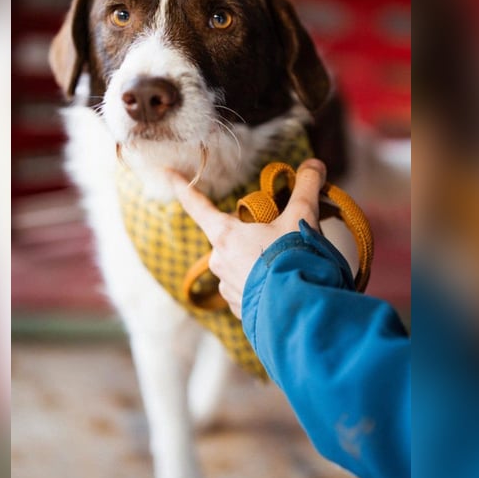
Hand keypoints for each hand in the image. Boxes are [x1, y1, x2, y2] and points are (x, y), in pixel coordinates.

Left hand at [168, 159, 326, 317]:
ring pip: (240, 262)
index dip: (182, 186)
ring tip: (288, 264)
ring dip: (259, 259)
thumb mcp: (301, 217)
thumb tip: (313, 164)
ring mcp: (227, 288)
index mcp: (226, 235)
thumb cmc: (295, 261)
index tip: (165, 172)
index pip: (197, 205)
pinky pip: (248, 287)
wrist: (301, 313)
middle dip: (252, 232)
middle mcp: (219, 261)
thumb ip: (305, 187)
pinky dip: (263, 283)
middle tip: (282, 234)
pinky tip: (283, 284)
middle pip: (230, 235)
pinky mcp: (240, 310)